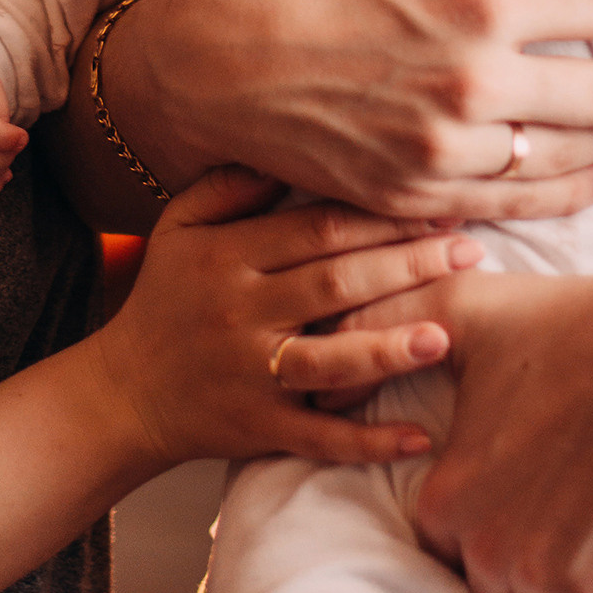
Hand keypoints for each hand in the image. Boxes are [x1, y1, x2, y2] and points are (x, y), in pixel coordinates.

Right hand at [93, 165, 488, 467]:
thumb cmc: (165, 300)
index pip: (316, 228)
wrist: (121, 394)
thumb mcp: (179, 229)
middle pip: (335, 283)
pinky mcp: (260, 428)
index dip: (380, 214)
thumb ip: (230, 187)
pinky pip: (320, 437)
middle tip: (471, 250)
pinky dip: (369, 440)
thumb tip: (289, 151)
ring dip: (390, 348)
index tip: (438, 201)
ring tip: (446, 333)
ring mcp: (252, 375)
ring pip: (330, 361)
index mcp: (228, 258)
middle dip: (408, 265)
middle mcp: (242, 314)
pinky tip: (419, 436)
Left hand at [373, 249, 592, 592]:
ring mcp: (546, 580)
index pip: (458, 560)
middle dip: (540, 573)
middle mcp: (485, 548)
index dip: (503, 535)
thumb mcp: (469, 308)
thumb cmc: (584, 323)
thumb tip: (323, 359)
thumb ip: (390, 326)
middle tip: (585, 511)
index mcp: (447, 497)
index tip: (541, 500)